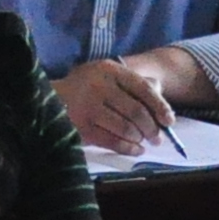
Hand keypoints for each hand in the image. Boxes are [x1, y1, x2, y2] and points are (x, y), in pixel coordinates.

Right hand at [55, 54, 180, 150]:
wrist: (48, 97)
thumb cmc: (88, 86)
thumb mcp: (110, 76)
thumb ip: (136, 85)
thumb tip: (163, 110)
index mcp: (110, 70)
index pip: (142, 88)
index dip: (159, 106)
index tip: (169, 121)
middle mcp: (99, 86)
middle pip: (135, 111)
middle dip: (151, 128)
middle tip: (158, 138)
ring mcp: (88, 106)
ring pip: (125, 128)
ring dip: (139, 138)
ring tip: (144, 142)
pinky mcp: (80, 126)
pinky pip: (111, 141)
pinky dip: (127, 148)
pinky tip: (136, 150)